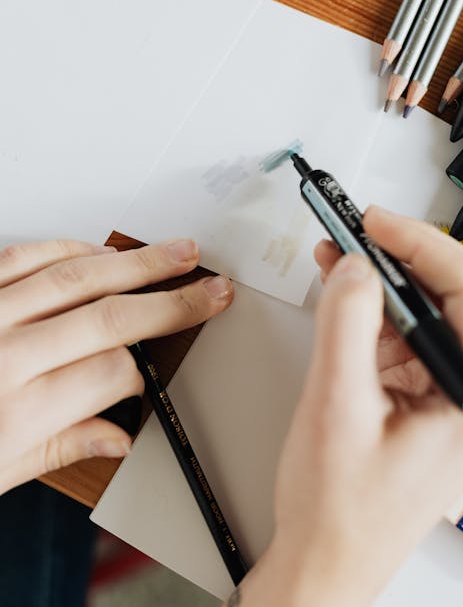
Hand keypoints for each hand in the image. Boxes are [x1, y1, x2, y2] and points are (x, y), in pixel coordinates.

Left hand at [0, 238, 232, 493]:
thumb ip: (65, 446)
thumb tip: (120, 433)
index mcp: (21, 412)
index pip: (116, 374)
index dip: (152, 366)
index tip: (170, 358)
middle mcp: (7, 357)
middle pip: (111, 317)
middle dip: (172, 300)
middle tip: (210, 287)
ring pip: (77, 276)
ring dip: (134, 262)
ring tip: (175, 252)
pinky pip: (27, 255)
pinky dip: (70, 247)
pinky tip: (100, 250)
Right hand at [234, 207, 462, 606]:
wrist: (325, 559)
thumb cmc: (340, 510)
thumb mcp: (335, 406)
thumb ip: (347, 325)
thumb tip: (357, 268)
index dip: (424, 246)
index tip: (379, 224)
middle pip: (457, 299)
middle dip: (406, 258)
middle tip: (364, 232)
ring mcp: (449, 399)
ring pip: (428, 315)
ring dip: (385, 283)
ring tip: (342, 257)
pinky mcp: (423, 400)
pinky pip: (406, 338)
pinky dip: (374, 313)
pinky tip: (344, 296)